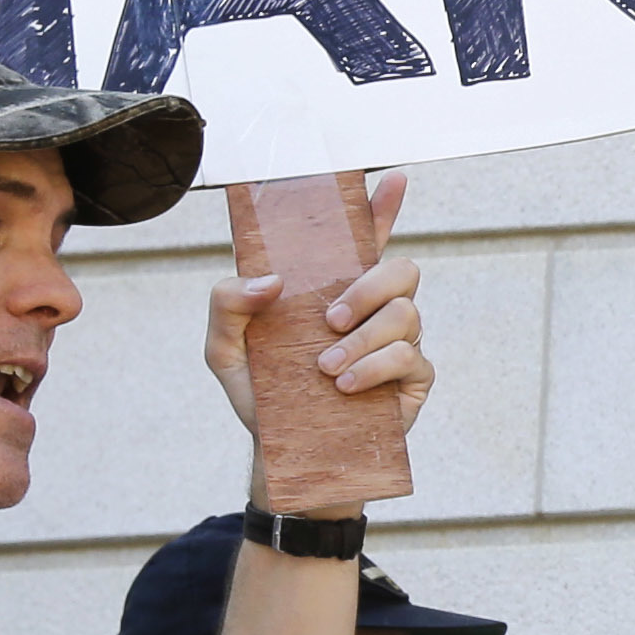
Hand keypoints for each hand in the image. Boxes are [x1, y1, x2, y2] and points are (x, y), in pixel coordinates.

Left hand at [200, 176, 430, 483]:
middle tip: (329, 320)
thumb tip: (270, 280)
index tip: (395, 179)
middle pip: (401, 270)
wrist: (282, 455)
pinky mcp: (412, 381)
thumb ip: (227, 304)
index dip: (384, 208)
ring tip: (326, 369)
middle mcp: (373, 311)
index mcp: (333, 291)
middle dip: (367, 288)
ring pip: (405, 314)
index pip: (366, 239)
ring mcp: (398, 344)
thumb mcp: (223, 349)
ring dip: (363, 338)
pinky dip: (376, 367)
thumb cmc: (260, 395)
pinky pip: (410, 356)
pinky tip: (346, 386)